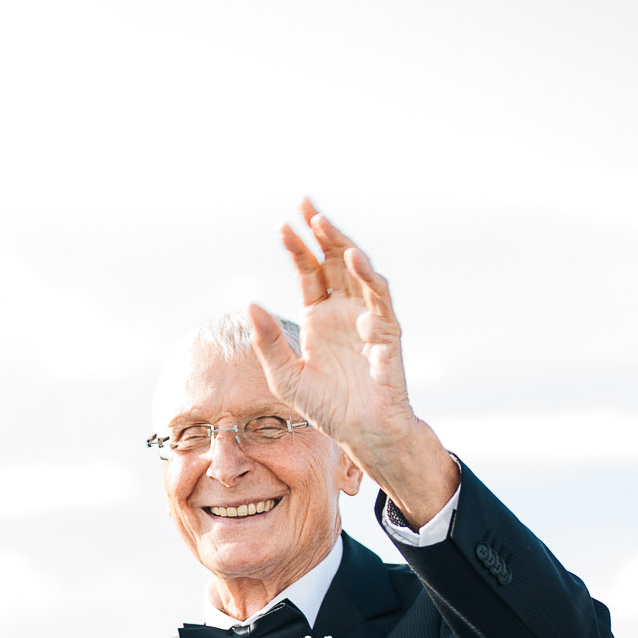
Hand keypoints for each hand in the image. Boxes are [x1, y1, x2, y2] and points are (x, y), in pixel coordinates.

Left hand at [245, 199, 419, 466]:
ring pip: (356, 270)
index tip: (282, 226)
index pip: (308, 272)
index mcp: (318, 317)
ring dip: (341, 244)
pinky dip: (367, 275)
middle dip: (320, 232)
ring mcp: (366, 317)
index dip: (297, 249)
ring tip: (322, 222)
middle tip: (305, 203)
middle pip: (332, 261)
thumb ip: (267, 343)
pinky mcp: (387, 329)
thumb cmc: (326, 408)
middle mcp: (343, 310)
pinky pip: (378, 296)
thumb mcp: (285, 376)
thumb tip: (250, 304)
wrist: (361, 433)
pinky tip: (350, 257)